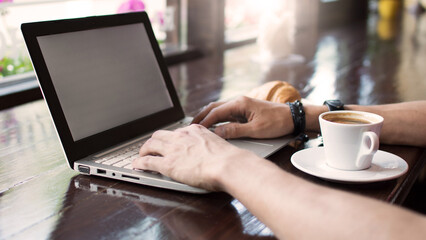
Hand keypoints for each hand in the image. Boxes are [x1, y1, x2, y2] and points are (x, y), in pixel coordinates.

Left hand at [132, 124, 255, 190]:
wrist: (228, 164)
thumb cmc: (229, 159)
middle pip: (159, 135)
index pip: (177, 132)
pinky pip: (147, 161)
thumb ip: (209, 146)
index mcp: (194, 130)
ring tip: (141, 156)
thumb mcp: (218, 144)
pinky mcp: (167, 164)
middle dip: (153, 141)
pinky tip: (136, 165)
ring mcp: (173, 149)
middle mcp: (181, 136)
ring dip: (143, 150)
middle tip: (151, 148)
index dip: (170, 138)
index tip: (169, 142)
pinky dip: (139, 163)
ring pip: (150, 145)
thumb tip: (212, 154)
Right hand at [192, 96, 293, 138]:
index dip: (204, 121)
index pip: (216, 112)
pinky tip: (214, 125)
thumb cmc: (278, 122)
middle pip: (215, 107)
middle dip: (202, 116)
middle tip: (191, 126)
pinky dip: (218, 118)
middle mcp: (239, 101)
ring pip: (220, 109)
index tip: (195, 130)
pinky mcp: (246, 110)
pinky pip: (228, 113)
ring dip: (209, 116)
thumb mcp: (256, 130)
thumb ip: (235, 131)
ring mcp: (242, 105)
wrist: (293, 117)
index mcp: (240, 103)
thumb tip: (217, 133)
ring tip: (199, 126)